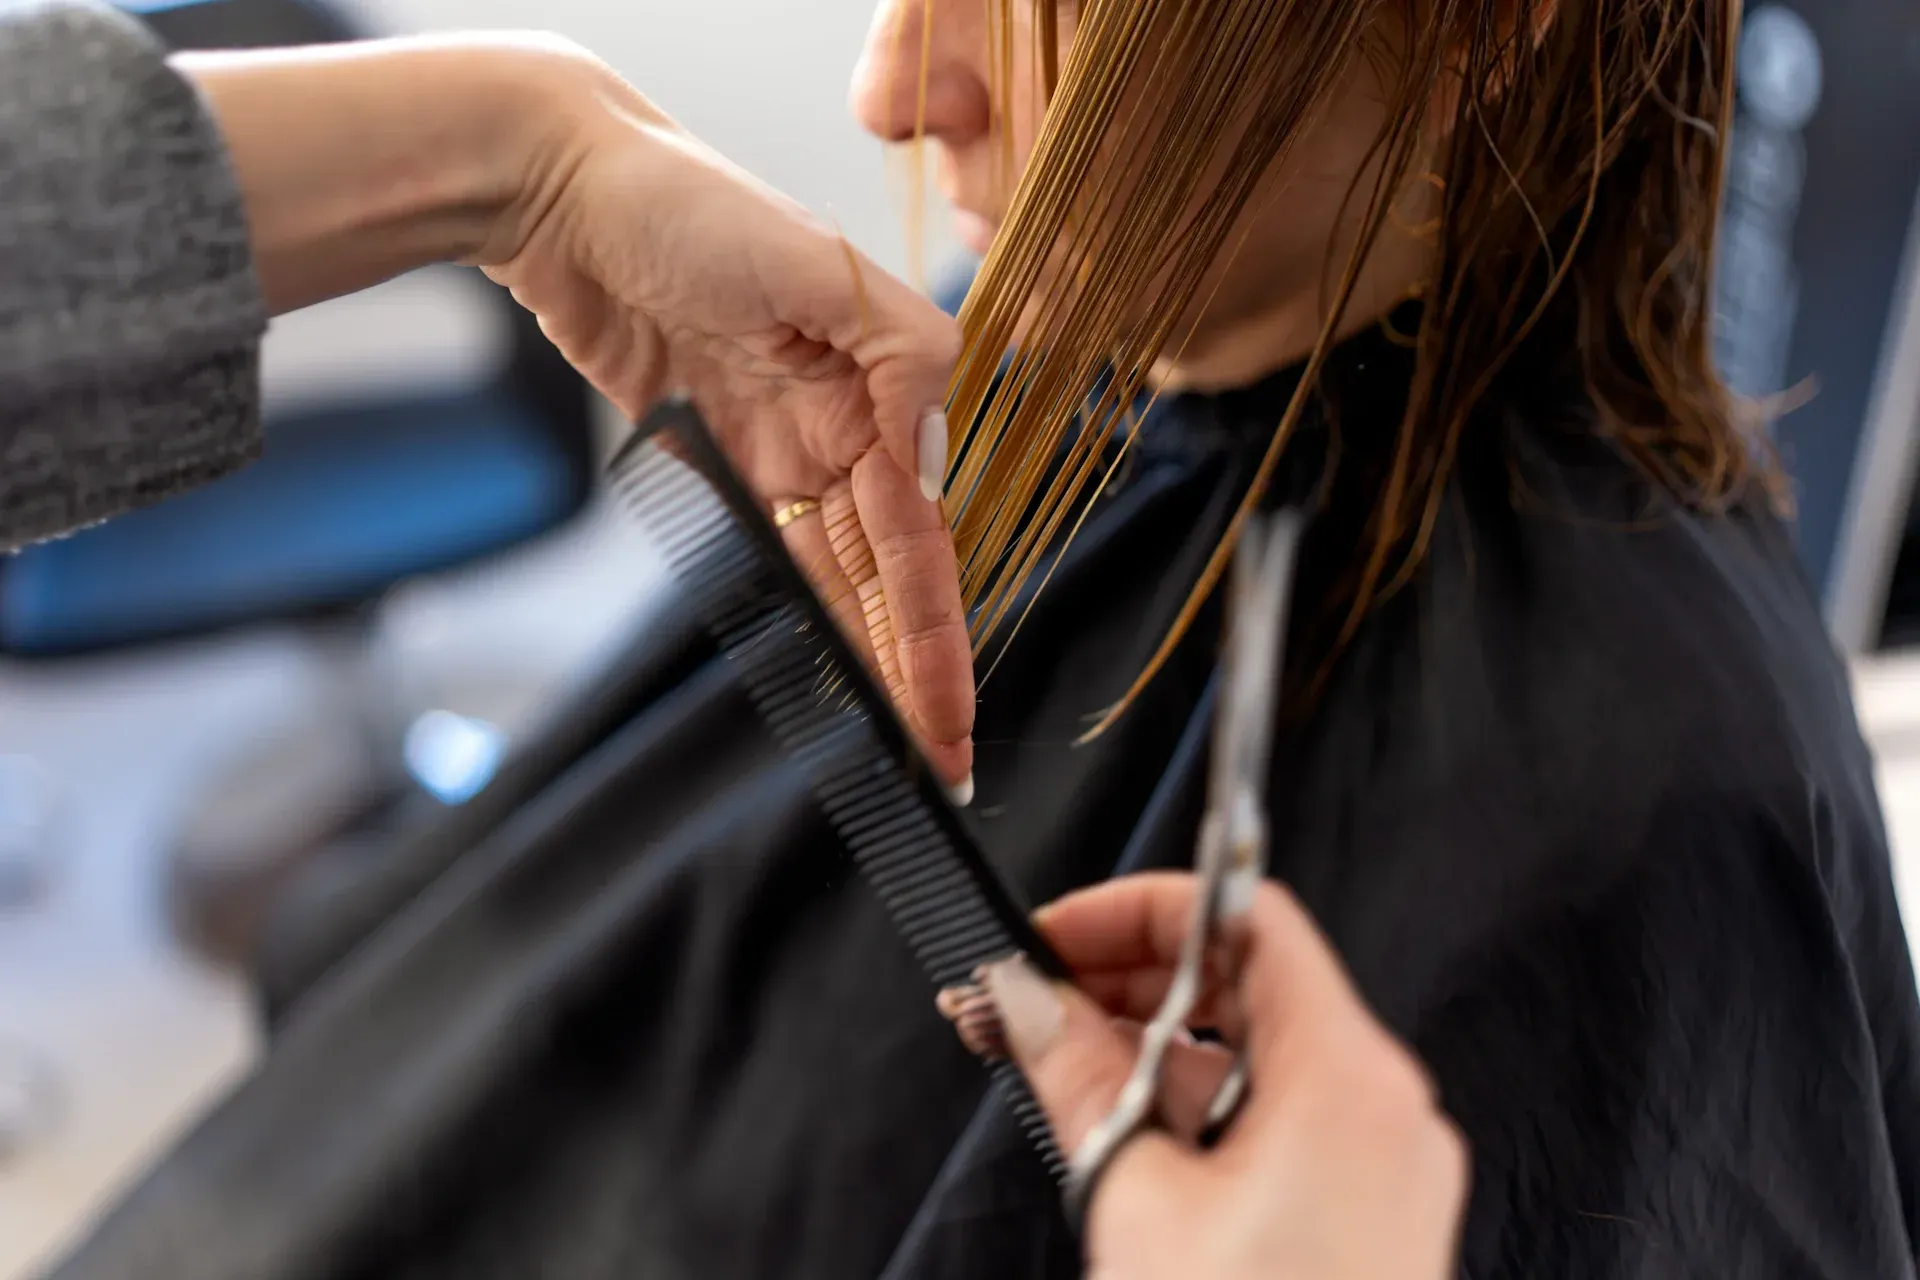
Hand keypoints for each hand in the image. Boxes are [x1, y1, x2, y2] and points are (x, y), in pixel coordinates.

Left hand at [482, 51, 971, 786]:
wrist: (565, 190)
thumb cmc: (688, 204)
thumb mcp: (817, 264)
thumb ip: (900, 355)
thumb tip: (933, 457)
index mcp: (886, 380)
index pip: (923, 537)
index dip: (937, 636)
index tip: (952, 718)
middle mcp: (847, 421)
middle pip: (892, 573)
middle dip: (919, 667)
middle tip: (941, 762)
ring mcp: (785, 442)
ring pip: (841, 576)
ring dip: (870, 656)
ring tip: (896, 741)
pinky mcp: (725, 454)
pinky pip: (777, 552)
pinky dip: (808, 612)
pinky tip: (834, 668)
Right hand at [948, 873, 1467, 1278]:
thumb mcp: (1136, 1200)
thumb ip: (1079, 1074)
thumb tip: (1028, 996)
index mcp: (1348, 1077)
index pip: (1245, 919)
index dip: (1139, 909)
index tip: (1054, 936)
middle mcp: (1381, 1104)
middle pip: (1246, 980)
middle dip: (1124, 978)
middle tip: (1025, 999)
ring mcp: (1378, 1161)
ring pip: (1251, 1054)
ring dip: (1145, 1045)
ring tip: (1045, 1062)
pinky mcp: (1360, 1212)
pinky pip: (1271, 1117)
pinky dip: (1188, 1105)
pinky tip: (1111, 1123)